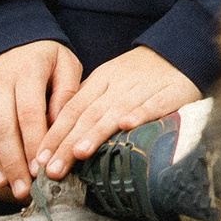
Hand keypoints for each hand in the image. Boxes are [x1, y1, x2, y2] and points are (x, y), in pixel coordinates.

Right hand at [0, 40, 79, 198]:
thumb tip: (62, 127)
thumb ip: (67, 93)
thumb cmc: (44, 57)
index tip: (40, 171)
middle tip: (21, 189)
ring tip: (1, 181)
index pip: (30, 114)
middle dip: (12, 162)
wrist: (10, 30)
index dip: (33, 144)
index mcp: (29, 70)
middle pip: (2, 126)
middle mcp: (0, 76)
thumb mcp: (65, 64)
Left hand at [32, 46, 201, 179]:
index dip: (54, 134)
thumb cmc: (141, 74)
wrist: (182, 51)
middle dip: (67, 143)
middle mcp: (118, 85)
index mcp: (101, 80)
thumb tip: (57, 132)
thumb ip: (88, 103)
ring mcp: (144, 88)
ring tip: (79, 153)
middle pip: (88, 114)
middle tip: (51, 169)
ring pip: (115, 111)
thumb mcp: (109, 82)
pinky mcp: (171, 92)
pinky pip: (153, 104)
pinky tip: (127, 126)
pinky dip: (140, 114)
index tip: (38, 160)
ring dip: (96, 132)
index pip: (72, 109)